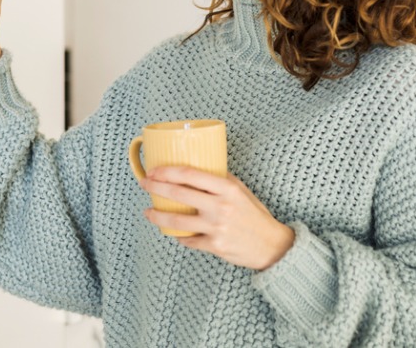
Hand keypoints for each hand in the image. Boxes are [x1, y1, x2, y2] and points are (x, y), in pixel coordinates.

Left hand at [138, 167, 294, 270]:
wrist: (271, 245)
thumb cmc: (255, 215)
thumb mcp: (241, 191)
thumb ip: (221, 180)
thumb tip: (198, 169)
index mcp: (227, 188)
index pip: (191, 175)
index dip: (168, 171)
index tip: (155, 170)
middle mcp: (220, 206)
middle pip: (179, 194)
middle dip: (156, 187)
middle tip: (144, 184)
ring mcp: (216, 227)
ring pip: (177, 222)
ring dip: (158, 216)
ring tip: (148, 212)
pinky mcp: (215, 246)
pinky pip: (188, 240)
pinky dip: (179, 237)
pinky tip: (172, 233)